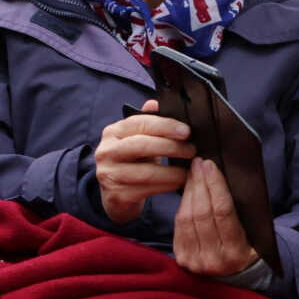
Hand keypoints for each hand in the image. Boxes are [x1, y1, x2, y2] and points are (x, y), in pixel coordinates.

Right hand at [95, 101, 190, 222]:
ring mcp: (109, 174)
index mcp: (113, 132)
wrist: (116, 195)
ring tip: (189, 170)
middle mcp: (107, 151)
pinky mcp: (116, 194)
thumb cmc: (132, 163)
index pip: (140, 123)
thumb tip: (156, 103)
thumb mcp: (139, 140)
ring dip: (172, 171)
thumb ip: (148, 123)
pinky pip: (147, 190)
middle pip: (142, 145)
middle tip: (191, 150)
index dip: (165, 125)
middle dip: (171, 147)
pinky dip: (167, 186)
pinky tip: (179, 183)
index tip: (187, 131)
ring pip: (146, 171)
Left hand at [173, 158, 261, 277]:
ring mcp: (195, 261)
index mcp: (236, 253)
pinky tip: (188, 190)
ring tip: (194, 172)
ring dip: (189, 191)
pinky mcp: (182, 259)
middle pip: (202, 213)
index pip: (223, 212)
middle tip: (199, 163)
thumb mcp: (253, 232)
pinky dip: (183, 204)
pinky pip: (179, 225)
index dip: (215, 185)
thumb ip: (240, 210)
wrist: (235, 273)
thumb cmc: (249, 244)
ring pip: (187, 217)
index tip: (210, 165)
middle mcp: (214, 260)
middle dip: (200, 184)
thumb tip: (221, 175)